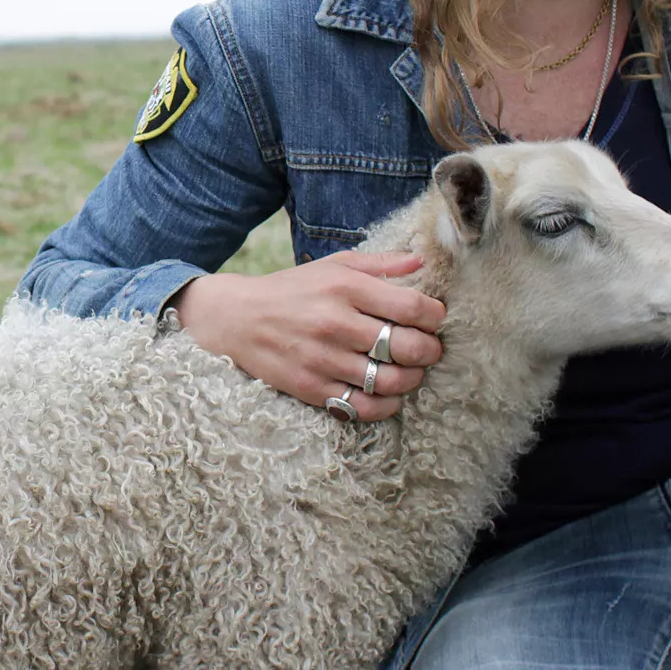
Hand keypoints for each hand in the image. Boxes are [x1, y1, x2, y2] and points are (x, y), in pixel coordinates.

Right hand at [169, 251, 446, 420]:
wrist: (235, 318)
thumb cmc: (291, 290)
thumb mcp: (332, 266)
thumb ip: (379, 264)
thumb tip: (422, 262)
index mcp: (344, 287)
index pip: (412, 307)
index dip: (435, 316)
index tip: (434, 319)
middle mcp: (335, 323)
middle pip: (408, 347)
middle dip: (430, 350)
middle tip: (429, 348)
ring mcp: (323, 359)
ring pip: (390, 381)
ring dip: (412, 379)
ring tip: (409, 371)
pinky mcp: (311, 387)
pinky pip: (363, 407)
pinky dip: (385, 405)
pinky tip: (386, 394)